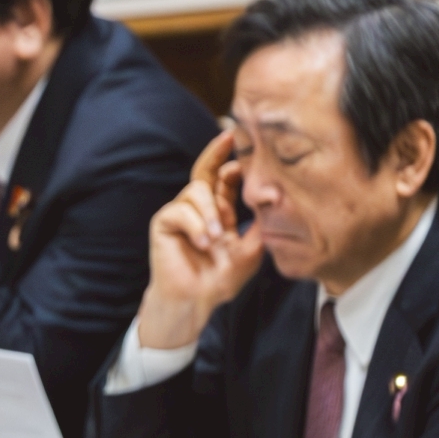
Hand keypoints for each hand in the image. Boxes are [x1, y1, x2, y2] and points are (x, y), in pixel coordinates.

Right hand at [135, 130, 264, 350]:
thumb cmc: (220, 278)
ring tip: (216, 238)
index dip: (234, 162)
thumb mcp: (252, 249)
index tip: (247, 147)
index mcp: (218, 211)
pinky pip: (179, 211)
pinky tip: (203, 242)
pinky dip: (195, 224)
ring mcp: (179, 214)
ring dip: (210, 213)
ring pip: (195, 192)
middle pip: (204, 170)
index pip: (224, 179)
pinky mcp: (163, 223)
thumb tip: (275, 197)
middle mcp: (197, 208)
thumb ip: (260, 223)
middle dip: (216, 152)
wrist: (196, 300)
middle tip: (228, 137)